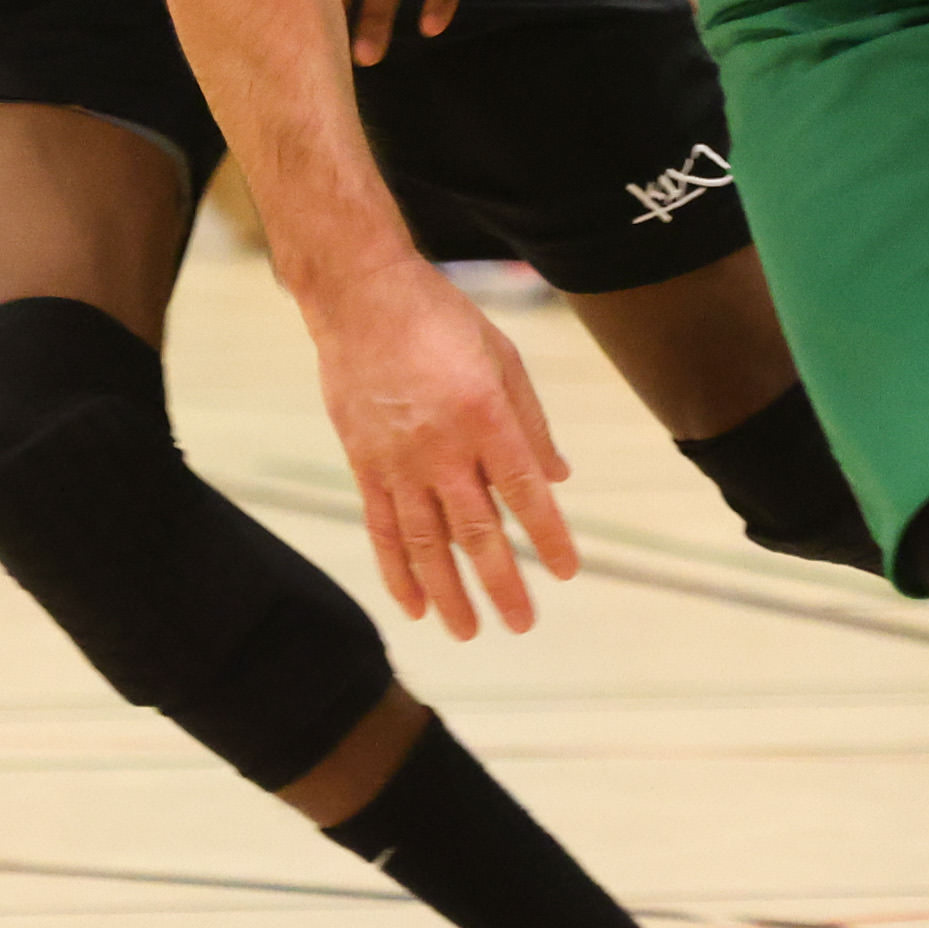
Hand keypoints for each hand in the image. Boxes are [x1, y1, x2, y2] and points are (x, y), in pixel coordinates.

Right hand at [309, 258, 577, 638]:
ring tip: (467, 631)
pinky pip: (381, 527)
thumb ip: (532, 422)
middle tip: (522, 623)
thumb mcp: (504, 358)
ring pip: (426, 541)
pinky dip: (396, 569)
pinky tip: (411, 604)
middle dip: (502, 582)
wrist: (362, 296)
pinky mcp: (365, 463)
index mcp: (485, 416)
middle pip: (476, 530)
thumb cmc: (440, 318)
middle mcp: (442, 447)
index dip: (547, 535)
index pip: (525, 492)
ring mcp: (398, 460)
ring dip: (448, 591)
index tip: (567, 570)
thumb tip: (559, 477)